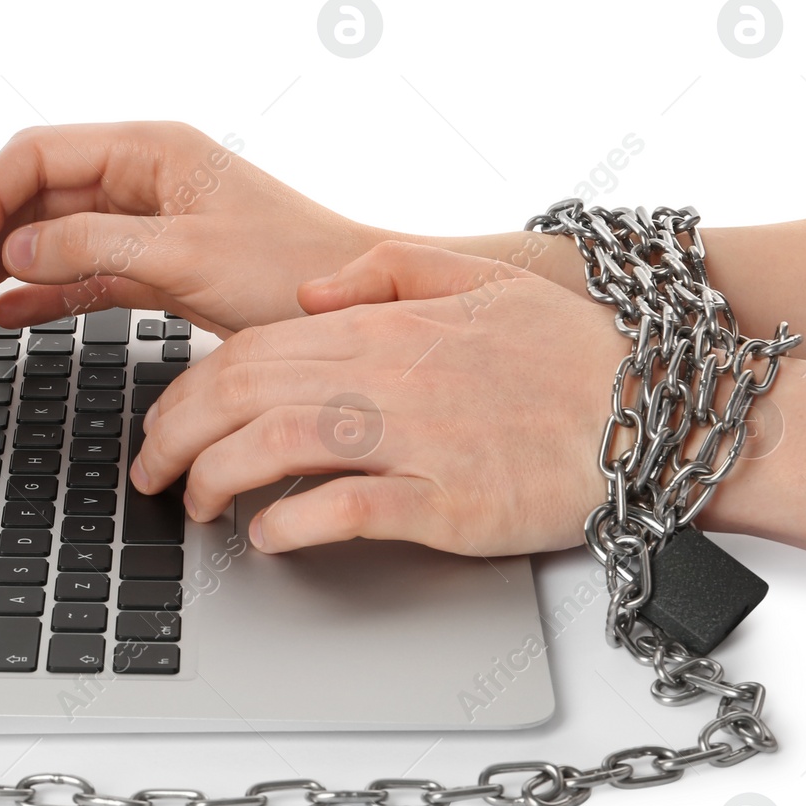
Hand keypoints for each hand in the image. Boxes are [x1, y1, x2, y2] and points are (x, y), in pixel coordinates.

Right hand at [0, 122, 382, 335]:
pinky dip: (46, 290)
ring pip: (54, 233)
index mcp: (150, 150)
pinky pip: (86, 271)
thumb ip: (93, 246)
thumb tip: (15, 249)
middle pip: (36, 191)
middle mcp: (144, 177)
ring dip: (7, 263)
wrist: (354, 308)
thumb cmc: (294, 269)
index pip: (35, 156)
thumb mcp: (186, 256)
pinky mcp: (160, 266)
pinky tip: (12, 312)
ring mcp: (150, 221)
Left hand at [130, 241, 628, 556]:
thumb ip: (384, 268)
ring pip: (273, 447)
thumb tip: (308, 293)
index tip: (164, 422)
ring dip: (215, 481)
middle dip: (173, 437)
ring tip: (194, 509)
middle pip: (239, 396)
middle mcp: (385, 376)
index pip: (247, 350)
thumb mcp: (476, 276)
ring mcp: (414, 439)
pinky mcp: (447, 501)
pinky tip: (266, 537)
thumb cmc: (568, 352)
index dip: (185, 390)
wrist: (654, 411)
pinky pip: (345, 510)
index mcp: (381, 325)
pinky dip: (290, 524)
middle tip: (151, 474)